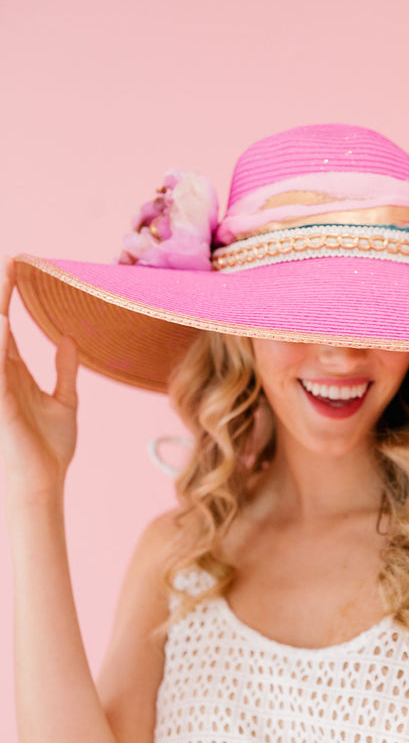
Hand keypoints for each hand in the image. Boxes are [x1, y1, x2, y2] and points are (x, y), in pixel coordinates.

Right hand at [0, 257, 78, 493]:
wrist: (45, 481)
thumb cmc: (51, 447)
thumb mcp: (65, 401)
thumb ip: (65, 370)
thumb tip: (68, 339)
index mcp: (13, 373)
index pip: (6, 326)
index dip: (8, 296)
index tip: (15, 266)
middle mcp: (0, 375)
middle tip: (8, 261)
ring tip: (2, 281)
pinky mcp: (0, 404)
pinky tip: (2, 325)